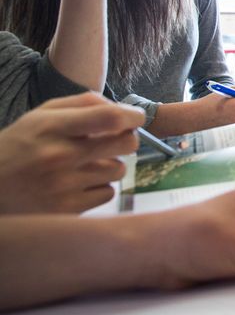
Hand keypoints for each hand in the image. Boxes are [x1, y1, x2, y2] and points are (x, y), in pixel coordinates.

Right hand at [0, 93, 143, 213]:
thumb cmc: (18, 147)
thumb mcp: (40, 116)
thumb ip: (81, 105)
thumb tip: (119, 107)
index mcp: (52, 128)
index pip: (109, 117)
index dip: (132, 116)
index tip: (136, 118)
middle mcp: (59, 156)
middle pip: (125, 144)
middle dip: (127, 139)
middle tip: (116, 141)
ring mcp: (63, 186)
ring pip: (118, 170)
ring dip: (110, 164)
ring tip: (87, 164)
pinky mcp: (67, 210)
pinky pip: (107, 193)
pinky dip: (99, 187)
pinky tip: (80, 183)